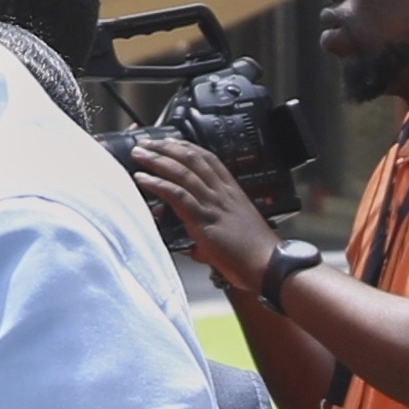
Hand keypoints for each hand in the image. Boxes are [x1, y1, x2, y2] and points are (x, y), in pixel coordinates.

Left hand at [127, 128, 288, 294]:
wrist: (270, 267)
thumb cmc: (256, 255)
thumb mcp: (235, 235)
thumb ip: (212, 234)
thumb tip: (195, 244)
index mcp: (233, 193)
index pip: (208, 159)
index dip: (186, 147)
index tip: (169, 141)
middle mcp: (223, 194)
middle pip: (192, 159)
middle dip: (166, 147)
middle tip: (146, 143)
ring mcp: (213, 205)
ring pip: (182, 172)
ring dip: (157, 160)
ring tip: (139, 154)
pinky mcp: (204, 221)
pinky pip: (178, 195)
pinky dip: (158, 184)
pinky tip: (143, 179)